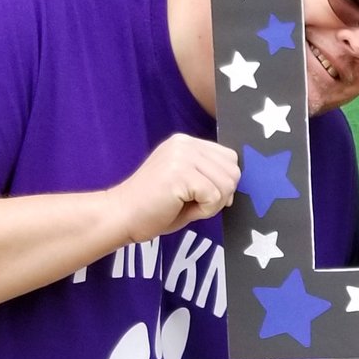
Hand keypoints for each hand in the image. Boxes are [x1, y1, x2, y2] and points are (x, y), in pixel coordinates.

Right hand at [106, 134, 240, 242]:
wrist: (121, 216)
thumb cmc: (155, 207)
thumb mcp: (189, 184)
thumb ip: (211, 177)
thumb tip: (237, 182)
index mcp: (186, 143)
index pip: (230, 158)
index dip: (224, 183)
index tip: (203, 196)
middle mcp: (185, 143)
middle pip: (233, 171)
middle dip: (221, 195)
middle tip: (194, 203)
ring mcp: (181, 156)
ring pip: (227, 185)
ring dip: (213, 205)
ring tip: (186, 205)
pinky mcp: (179, 173)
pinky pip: (215, 196)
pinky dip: (205, 211)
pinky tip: (182, 208)